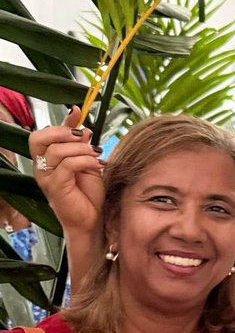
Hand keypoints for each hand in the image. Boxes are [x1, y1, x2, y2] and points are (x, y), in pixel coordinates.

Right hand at [29, 107, 104, 236]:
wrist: (93, 219)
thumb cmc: (89, 193)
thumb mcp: (87, 161)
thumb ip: (82, 144)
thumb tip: (82, 124)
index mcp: (47, 159)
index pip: (42, 134)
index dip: (60, 122)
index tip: (77, 112)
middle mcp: (42, 167)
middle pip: (39, 138)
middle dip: (64, 132)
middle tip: (84, 137)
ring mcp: (46, 178)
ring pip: (57, 151)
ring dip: (81, 150)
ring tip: (96, 156)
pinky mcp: (55, 188)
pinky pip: (68, 165)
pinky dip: (85, 161)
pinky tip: (97, 165)